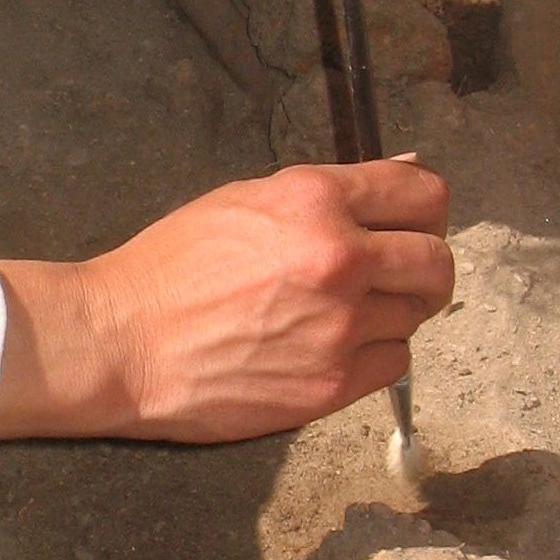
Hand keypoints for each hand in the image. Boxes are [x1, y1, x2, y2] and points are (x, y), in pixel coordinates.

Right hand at [0, 159, 452, 442]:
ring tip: (342, 314)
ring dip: (391, 312)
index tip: (413, 225)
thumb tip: (401, 174)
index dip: (424, 210)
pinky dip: (373, 355)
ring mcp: (340, 326)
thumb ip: (329, 193)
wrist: (123, 342)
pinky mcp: (332, 384)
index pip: (423, 194)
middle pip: (437, 260)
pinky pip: (393, 363)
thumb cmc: (171, 268)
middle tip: (395, 275)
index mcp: (316, 201)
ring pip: (416, 315)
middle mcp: (340, 259)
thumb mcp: (246, 200)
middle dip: (423, 266)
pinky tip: (332, 347)